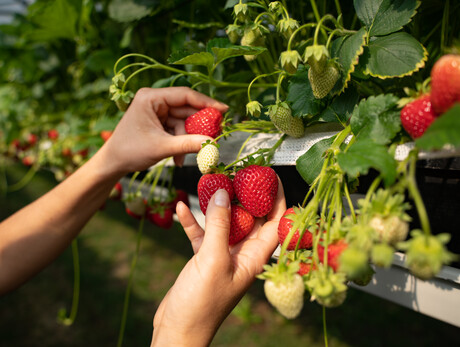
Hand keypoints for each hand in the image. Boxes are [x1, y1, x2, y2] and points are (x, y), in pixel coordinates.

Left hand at [100, 87, 227, 174]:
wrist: (113, 163)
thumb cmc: (130, 151)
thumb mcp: (161, 148)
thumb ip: (187, 144)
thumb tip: (212, 143)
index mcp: (151, 97)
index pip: (185, 95)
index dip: (206, 102)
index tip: (224, 110)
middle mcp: (155, 101)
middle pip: (186, 110)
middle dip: (197, 127)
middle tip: (213, 137)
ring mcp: (157, 112)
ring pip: (183, 123)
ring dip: (186, 141)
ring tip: (182, 158)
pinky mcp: (158, 123)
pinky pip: (177, 130)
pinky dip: (180, 144)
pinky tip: (177, 159)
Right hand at [151, 180, 285, 345]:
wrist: (177, 331)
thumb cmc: (201, 304)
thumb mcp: (213, 260)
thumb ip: (220, 225)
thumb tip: (224, 193)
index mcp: (254, 257)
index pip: (275, 222)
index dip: (277, 198)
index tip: (271, 176)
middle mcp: (242, 254)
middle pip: (249, 218)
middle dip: (244, 195)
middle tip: (236, 173)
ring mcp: (222, 255)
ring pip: (224, 222)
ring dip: (216, 204)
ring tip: (209, 182)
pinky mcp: (203, 258)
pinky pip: (201, 233)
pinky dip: (193, 221)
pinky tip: (180, 208)